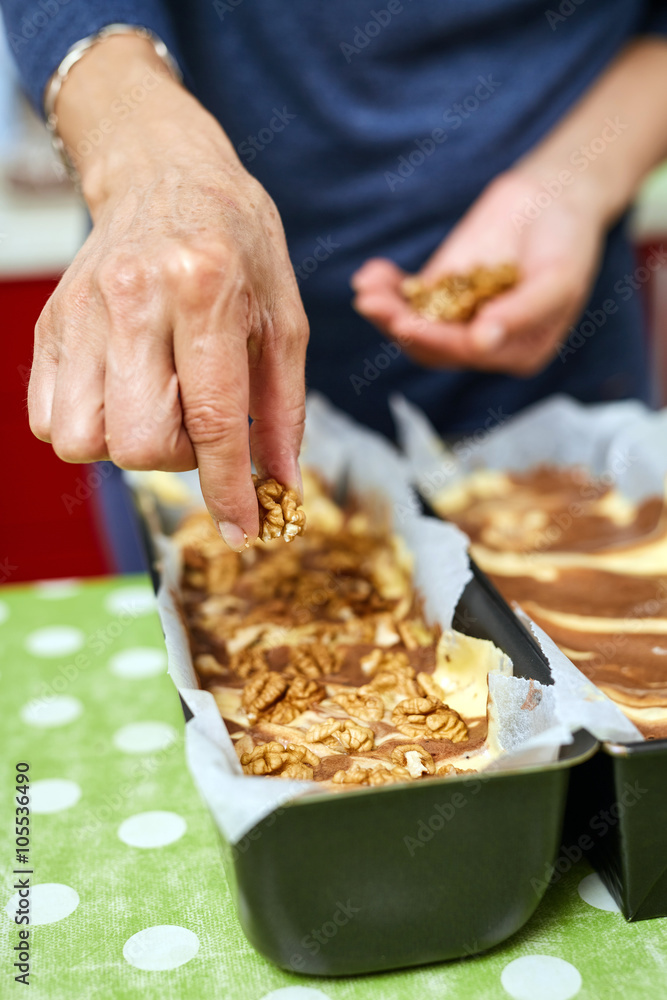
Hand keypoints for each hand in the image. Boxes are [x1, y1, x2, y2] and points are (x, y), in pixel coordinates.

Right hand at [29, 38, 307, 549]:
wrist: (163, 174)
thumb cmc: (237, 244)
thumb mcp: (284, 316)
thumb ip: (284, 407)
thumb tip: (280, 486)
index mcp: (205, 290)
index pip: (212, 417)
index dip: (228, 488)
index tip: (242, 532)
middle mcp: (134, 300)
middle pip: (136, 441)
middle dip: (176, 458)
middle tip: (199, 424)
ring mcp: (81, 313)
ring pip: (83, 441)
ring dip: (127, 446)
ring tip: (157, 406)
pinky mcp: (49, 324)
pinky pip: (49, 420)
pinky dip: (89, 428)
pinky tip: (123, 395)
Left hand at [351, 170, 605, 376]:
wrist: (555, 199)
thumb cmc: (567, 242)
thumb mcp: (558, 279)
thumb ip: (522, 312)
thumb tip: (482, 342)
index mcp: (517, 353)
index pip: (468, 355)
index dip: (435, 340)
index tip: (404, 323)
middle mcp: (483, 344)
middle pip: (432, 345)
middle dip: (399, 325)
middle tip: (371, 304)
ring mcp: (457, 317)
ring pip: (414, 324)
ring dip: (386, 308)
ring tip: (366, 289)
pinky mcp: (440, 291)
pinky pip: (408, 296)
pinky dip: (387, 287)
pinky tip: (369, 273)